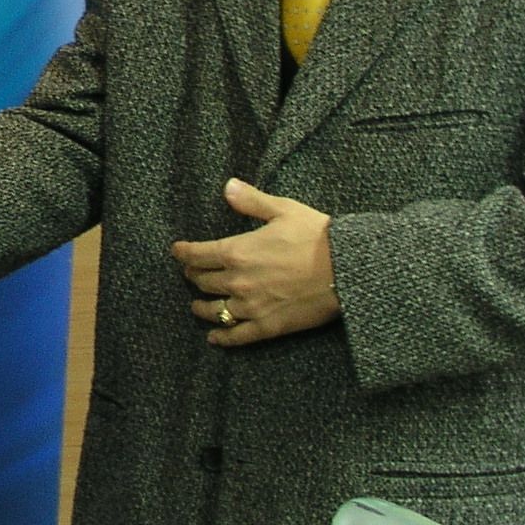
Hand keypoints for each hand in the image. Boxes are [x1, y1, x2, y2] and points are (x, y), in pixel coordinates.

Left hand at [172, 178, 339, 347]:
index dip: (183, 253)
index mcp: (237, 252)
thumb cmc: (317, 236)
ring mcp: (251, 306)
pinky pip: (237, 335)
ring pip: (214, 310)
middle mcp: (237, 281)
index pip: (197, 254)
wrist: (347, 269)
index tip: (177, 252)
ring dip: (201, 307)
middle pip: (203, 281)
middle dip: (193, 275)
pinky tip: (214, 338)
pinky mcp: (268, 326)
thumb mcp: (283, 210)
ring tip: (196, 306)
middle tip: (191, 273)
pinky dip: (222, 337)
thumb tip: (228, 187)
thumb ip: (251, 201)